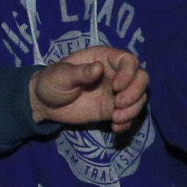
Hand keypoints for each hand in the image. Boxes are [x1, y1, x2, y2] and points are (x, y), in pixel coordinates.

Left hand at [31, 46, 148, 133]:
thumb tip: (99, 67)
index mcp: (104, 59)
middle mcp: (115, 74)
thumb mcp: (61, 75)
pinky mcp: (113, 110)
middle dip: (135, 93)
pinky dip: (127, 122)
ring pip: (139, 98)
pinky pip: (130, 115)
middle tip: (118, 104)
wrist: (45, 104)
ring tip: (116, 119)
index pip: (129, 61)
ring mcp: (116, 93)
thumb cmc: (51, 81)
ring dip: (133, 110)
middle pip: (141, 78)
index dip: (129, 73)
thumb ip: (79, 72)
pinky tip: (115, 127)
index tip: (116, 87)